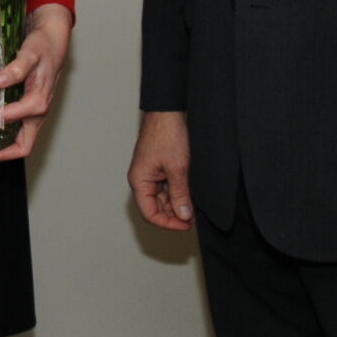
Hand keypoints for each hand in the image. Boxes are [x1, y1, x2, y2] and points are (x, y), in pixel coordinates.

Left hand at [0, 4, 73, 160]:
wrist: (54, 39)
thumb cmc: (43, 46)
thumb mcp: (30, 53)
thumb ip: (16, 68)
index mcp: (38, 102)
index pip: (8, 119)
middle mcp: (38, 113)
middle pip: (22, 147)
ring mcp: (35, 114)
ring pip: (19, 142)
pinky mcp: (30, 111)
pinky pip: (18, 131)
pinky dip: (2, 136)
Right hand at [128, 109, 194, 230]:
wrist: (169, 110)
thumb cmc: (166, 134)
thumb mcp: (177, 169)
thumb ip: (180, 195)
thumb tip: (184, 216)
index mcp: (139, 181)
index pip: (150, 213)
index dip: (169, 223)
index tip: (187, 225)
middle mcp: (142, 179)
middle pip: (157, 207)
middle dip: (175, 213)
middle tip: (195, 216)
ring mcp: (151, 173)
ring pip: (164, 198)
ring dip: (179, 202)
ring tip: (196, 204)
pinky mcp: (160, 167)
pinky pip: (168, 186)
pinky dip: (180, 191)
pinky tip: (193, 192)